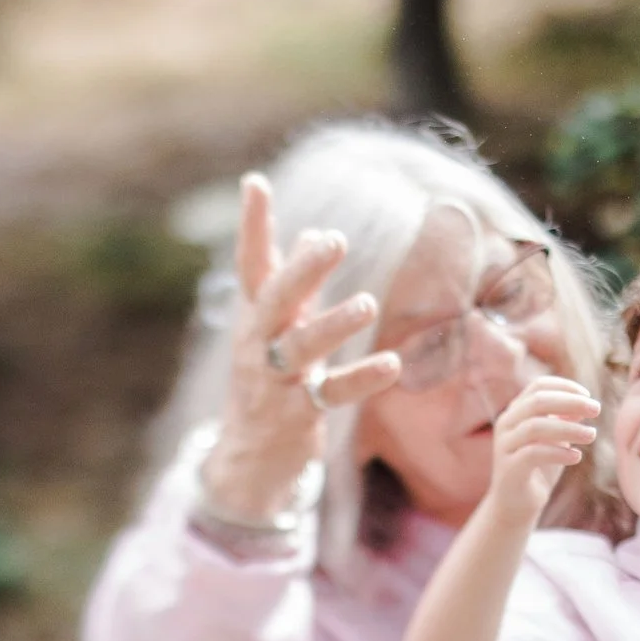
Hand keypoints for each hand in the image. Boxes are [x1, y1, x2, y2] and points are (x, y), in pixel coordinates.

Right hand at [198, 175, 403, 521]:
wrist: (247, 458)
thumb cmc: (266, 380)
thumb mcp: (273, 330)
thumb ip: (294, 285)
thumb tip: (315, 230)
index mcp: (253, 317)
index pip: (250, 264)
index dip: (253, 225)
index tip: (256, 181)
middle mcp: (257, 345)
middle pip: (273, 300)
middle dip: (301, 270)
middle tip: (333, 240)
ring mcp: (275, 381)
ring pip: (301, 348)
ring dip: (333, 325)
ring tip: (367, 303)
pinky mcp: (297, 416)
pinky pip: (330, 395)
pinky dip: (361, 380)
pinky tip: (392, 364)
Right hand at [486, 377, 598, 523]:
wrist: (516, 505)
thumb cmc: (539, 468)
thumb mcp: (556, 440)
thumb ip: (565, 421)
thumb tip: (584, 404)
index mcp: (516, 412)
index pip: (538, 386)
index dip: (565, 386)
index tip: (588, 396)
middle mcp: (506, 424)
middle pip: (537, 401)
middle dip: (571, 402)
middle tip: (597, 409)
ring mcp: (505, 446)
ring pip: (535, 426)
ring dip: (568, 428)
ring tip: (591, 434)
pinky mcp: (509, 469)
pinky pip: (534, 453)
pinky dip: (559, 452)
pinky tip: (576, 457)